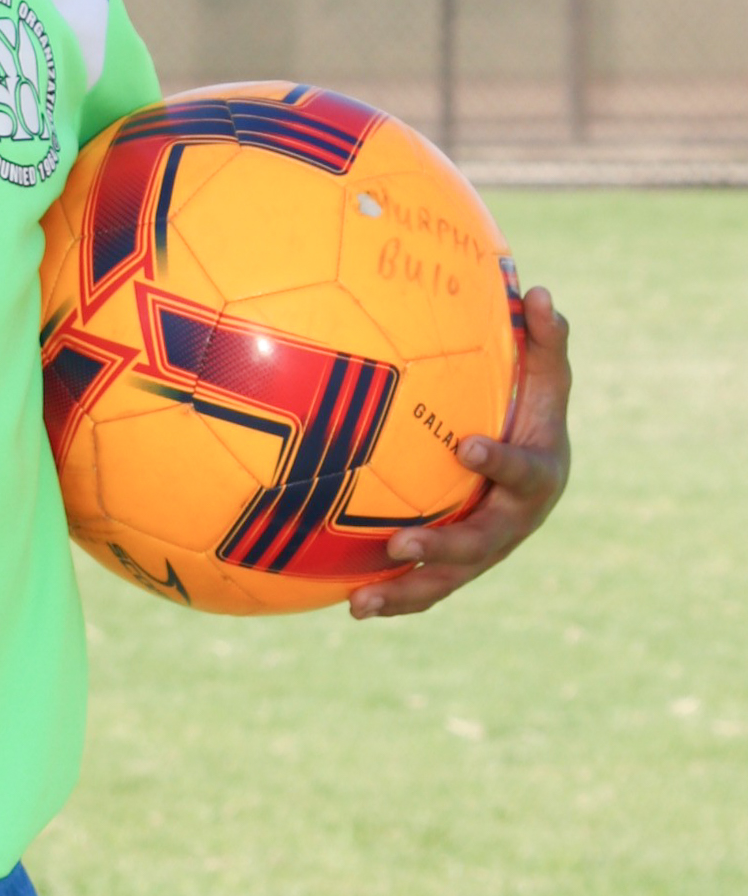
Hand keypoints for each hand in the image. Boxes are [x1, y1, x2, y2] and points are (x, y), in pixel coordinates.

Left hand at [350, 284, 570, 618]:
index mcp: (538, 475)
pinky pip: (423, 588)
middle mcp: (514, 521)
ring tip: (361, 601)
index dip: (499, 462)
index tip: (468, 447)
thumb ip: (545, 339)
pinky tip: (348, 605)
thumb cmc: (534, 413)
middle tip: (401, 543)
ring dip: (406, 592)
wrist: (534, 471)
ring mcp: (484, 551)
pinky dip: (391, 599)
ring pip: (447, 579)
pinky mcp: (456, 567)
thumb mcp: (546, 378)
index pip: (521, 471)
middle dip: (443, 547)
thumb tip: (540, 290)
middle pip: (482, 543)